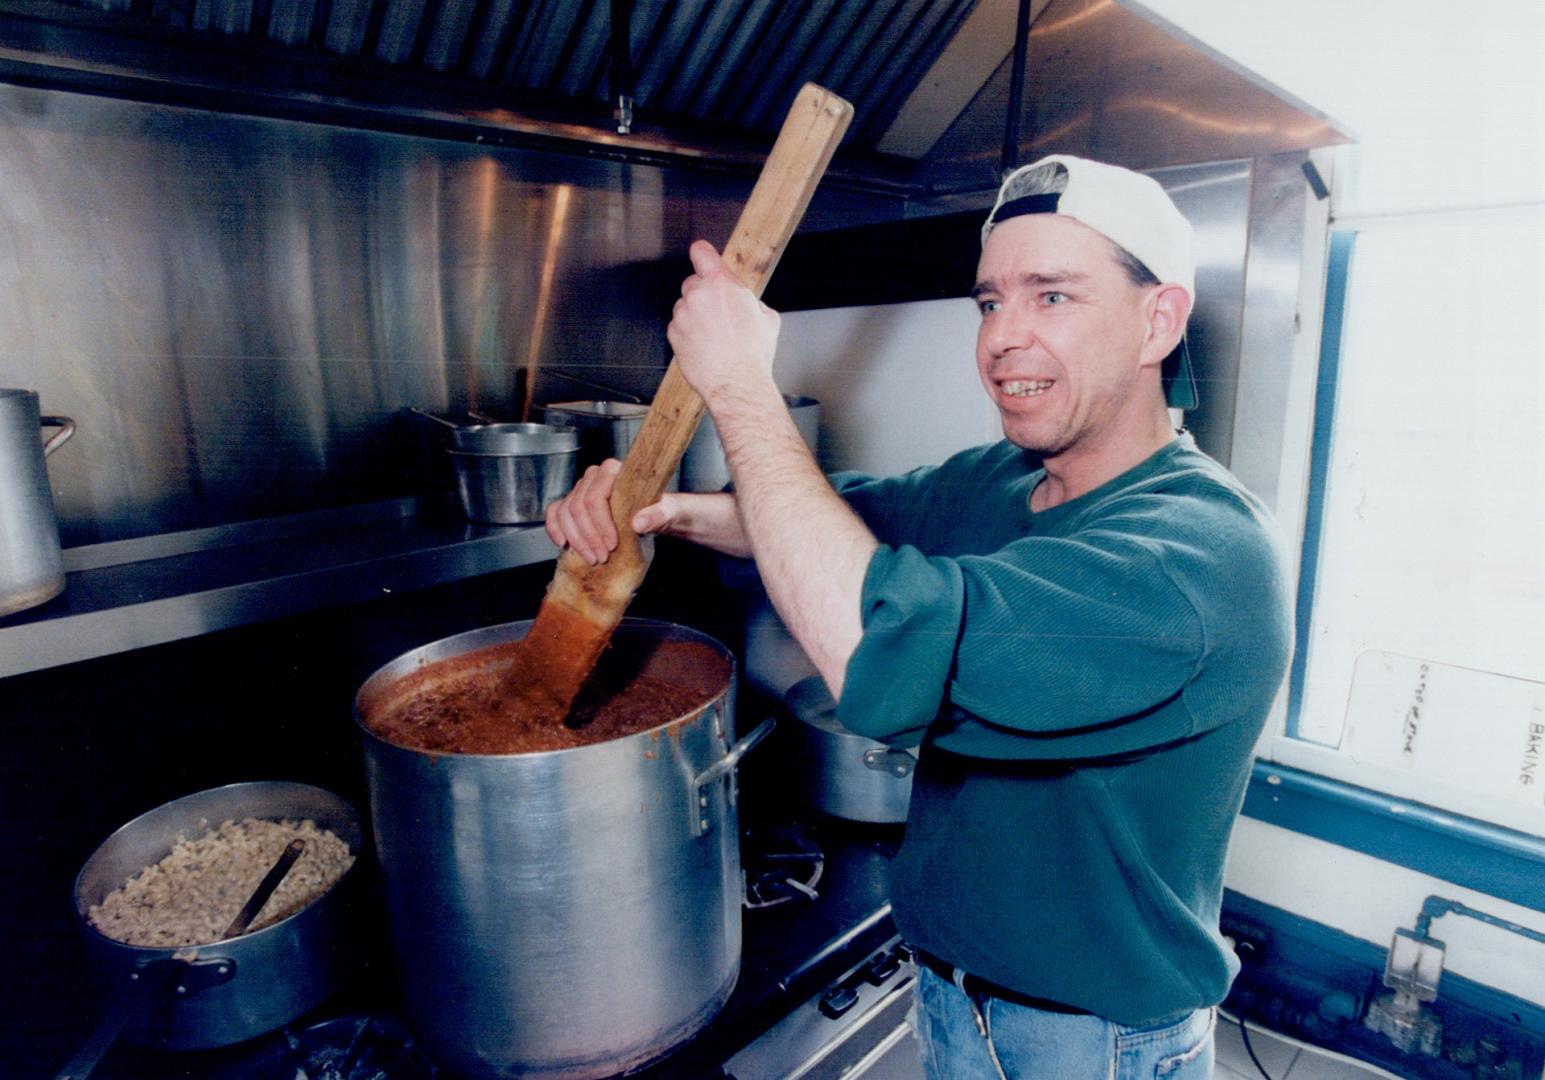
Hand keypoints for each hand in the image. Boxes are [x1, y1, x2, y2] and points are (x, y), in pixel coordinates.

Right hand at [543, 459, 680, 564]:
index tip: (612, 545)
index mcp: (615, 471)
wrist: (657, 515)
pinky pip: (555, 513)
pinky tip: (564, 545)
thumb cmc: (663, 509)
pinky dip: (556, 529)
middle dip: (588, 537)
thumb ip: (659, 515)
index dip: (600, 524)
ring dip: (576, 540)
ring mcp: (581, 489)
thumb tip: (639, 522)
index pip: (595, 497)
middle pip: (578, 507)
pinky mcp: (573, 503)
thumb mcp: (670, 512)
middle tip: (602, 557)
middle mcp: (594, 477)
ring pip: (565, 513)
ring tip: (592, 558)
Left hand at [667, 240, 780, 404]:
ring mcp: (683, 314)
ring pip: (685, 306)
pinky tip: (704, 346)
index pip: (702, 252)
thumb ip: (750, 300)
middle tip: (718, 315)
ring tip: (713, 336)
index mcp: (722, 285)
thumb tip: (746, 301)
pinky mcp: (673, 333)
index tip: (702, 257)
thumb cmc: (752, 354)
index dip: (703, 255)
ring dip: (695, 316)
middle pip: (693, 283)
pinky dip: (687, 333)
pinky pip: (678, 326)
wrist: (737, 384)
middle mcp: (698, 295)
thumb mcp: (767, 318)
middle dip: (703, 295)